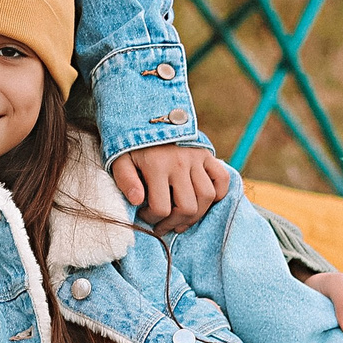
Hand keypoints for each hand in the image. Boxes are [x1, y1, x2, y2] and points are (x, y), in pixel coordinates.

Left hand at [110, 144, 234, 231]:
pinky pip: (222, 179)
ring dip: (196, 215)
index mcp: (156, 165)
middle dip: (174, 223)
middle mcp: (180, 162)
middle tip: (163, 225)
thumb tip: (137, 201)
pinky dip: (218, 194)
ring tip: (181, 220)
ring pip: (207, 197)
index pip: (161, 207)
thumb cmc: (132, 144)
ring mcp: (196, 158)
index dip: (152, 219)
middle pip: (188, 207)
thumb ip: (125, 180)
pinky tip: (202, 202)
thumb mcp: (120, 159)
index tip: (144, 216)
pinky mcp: (207, 154)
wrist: (148, 116)